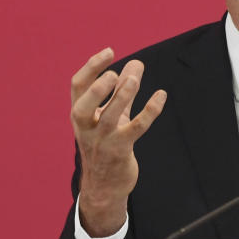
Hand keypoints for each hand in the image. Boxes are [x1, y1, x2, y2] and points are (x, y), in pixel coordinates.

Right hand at [69, 48, 166, 236]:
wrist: (104, 186)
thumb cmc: (107, 144)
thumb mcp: (112, 115)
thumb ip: (122, 89)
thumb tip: (137, 62)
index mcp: (81, 115)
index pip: (78, 87)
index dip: (91, 67)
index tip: (110, 52)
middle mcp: (87, 128)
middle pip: (83, 105)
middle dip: (97, 87)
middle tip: (116, 73)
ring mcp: (102, 141)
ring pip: (109, 117)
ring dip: (122, 96)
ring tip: (134, 79)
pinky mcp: (120, 151)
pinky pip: (135, 129)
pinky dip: (149, 111)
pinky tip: (161, 96)